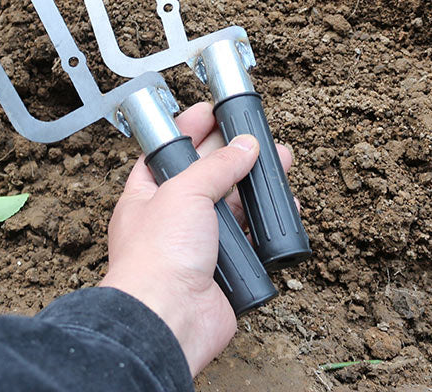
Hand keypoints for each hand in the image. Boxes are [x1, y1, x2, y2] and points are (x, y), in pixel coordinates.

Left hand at [99, 101, 292, 374]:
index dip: (190, 130)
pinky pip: (251, 241)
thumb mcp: (184, 192)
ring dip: (256, 186)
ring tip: (281, 163)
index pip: (169, 151)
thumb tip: (243, 146)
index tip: (211, 112)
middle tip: (257, 136)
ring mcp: (198, 245)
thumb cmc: (156, 258)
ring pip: (233, 207)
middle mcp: (172, 219)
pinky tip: (283, 209)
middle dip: (234, 155)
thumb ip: (217, 166)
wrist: (168, 320)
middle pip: (208, 176)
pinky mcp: (224, 270)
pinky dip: (268, 225)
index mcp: (148, 195)